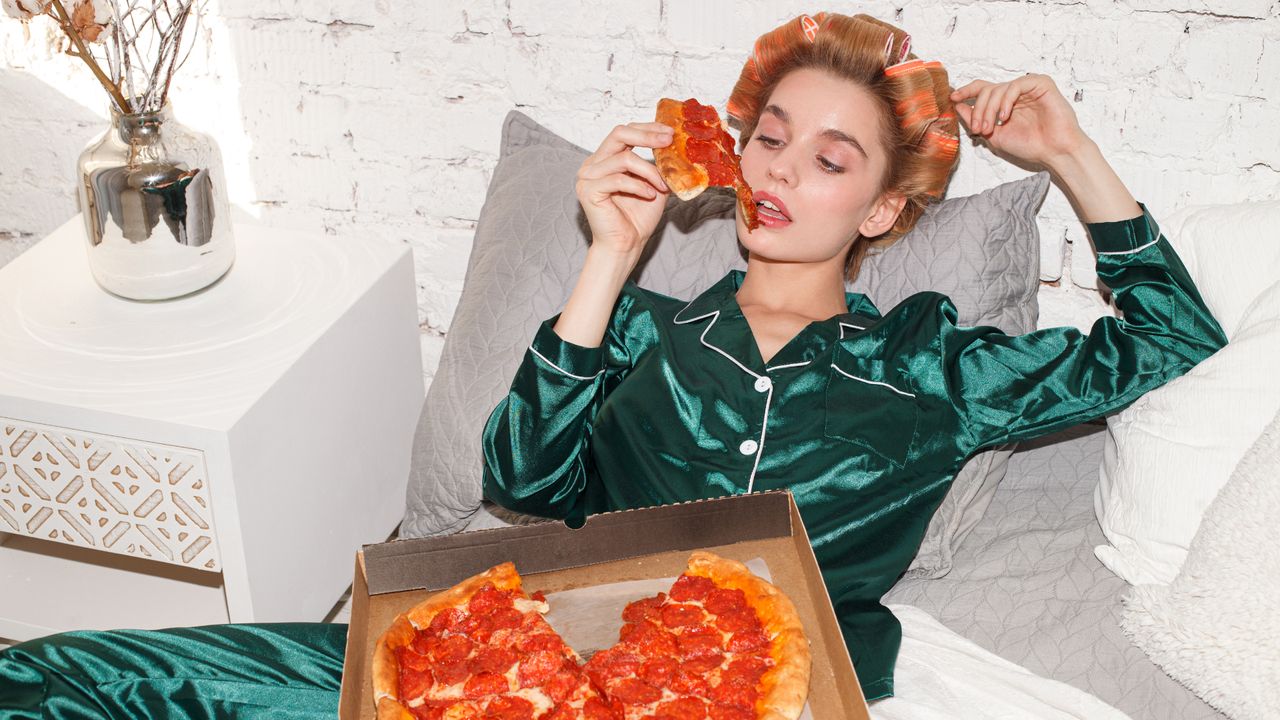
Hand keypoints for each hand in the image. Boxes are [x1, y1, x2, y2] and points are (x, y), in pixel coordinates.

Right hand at [575, 122, 673, 257]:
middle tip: (668, 141)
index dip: (648, 129)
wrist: (627, 244)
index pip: (625, 132)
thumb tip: (676, 145)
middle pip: (619, 134)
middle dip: (647, 136)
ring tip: (662, 186)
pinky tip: (649, 195)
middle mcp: (594, 163)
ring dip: (649, 172)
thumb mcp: (655, 183)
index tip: (670, 133)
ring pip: (623, 159)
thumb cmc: (638, 217)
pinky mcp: (588, 190)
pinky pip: (618, 180)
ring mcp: (587, 176)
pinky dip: (638, 186)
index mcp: (606, 158)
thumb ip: (659, 164)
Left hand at [950, 74, 1088, 168]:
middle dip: (978, 110)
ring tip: (990, 128)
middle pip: (986, 90)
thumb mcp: (994, 134)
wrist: (1054, 151)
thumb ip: (976, 119)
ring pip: (998, 88)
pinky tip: (1004, 116)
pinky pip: (1015, 85)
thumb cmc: (1029, 145)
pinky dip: (1005, 101)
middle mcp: (1015, 93)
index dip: (966, 91)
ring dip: (989, 110)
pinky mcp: (1041, 84)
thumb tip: (957, 105)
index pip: (982, 89)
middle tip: (978, 129)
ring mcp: (1028, 87)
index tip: (952, 98)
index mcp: (1005, 102)